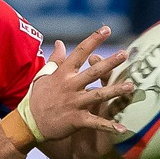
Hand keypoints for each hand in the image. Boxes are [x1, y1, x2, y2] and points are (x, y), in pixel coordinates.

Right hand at [15, 26, 137, 144]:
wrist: (29, 124)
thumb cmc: (37, 98)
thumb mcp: (43, 76)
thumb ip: (55, 59)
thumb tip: (59, 42)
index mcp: (63, 74)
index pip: (80, 52)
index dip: (93, 40)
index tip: (107, 29)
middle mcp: (70, 86)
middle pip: (93, 72)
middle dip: (109, 63)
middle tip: (125, 54)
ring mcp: (74, 103)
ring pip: (98, 95)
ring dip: (115, 91)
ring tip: (131, 86)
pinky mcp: (76, 120)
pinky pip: (95, 123)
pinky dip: (109, 126)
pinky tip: (122, 129)